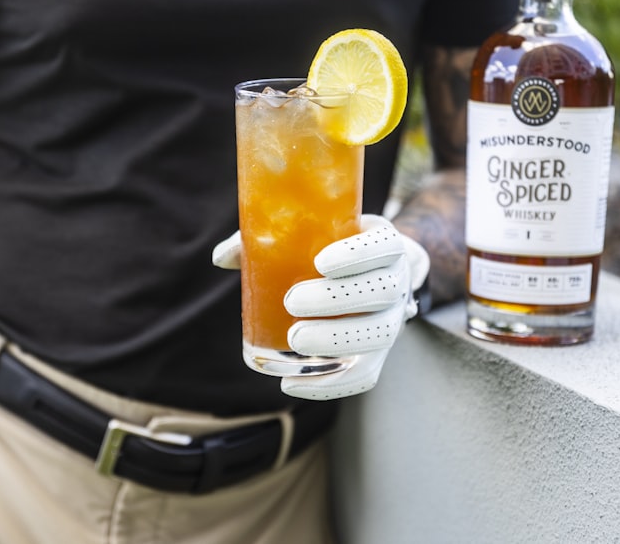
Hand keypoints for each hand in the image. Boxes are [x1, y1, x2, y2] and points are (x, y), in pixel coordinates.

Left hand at [212, 214, 429, 400]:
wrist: (375, 275)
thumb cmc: (335, 249)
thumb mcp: (317, 234)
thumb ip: (271, 239)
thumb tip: (222, 257)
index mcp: (386, 245)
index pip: (383, 246)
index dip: (356, 255)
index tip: (320, 262)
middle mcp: (397, 283)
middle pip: (381, 291)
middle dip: (337, 299)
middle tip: (292, 301)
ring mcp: (392, 321)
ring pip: (378, 334)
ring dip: (336, 339)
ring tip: (295, 339)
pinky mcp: (378, 355)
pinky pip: (363, 376)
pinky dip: (328, 385)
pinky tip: (292, 384)